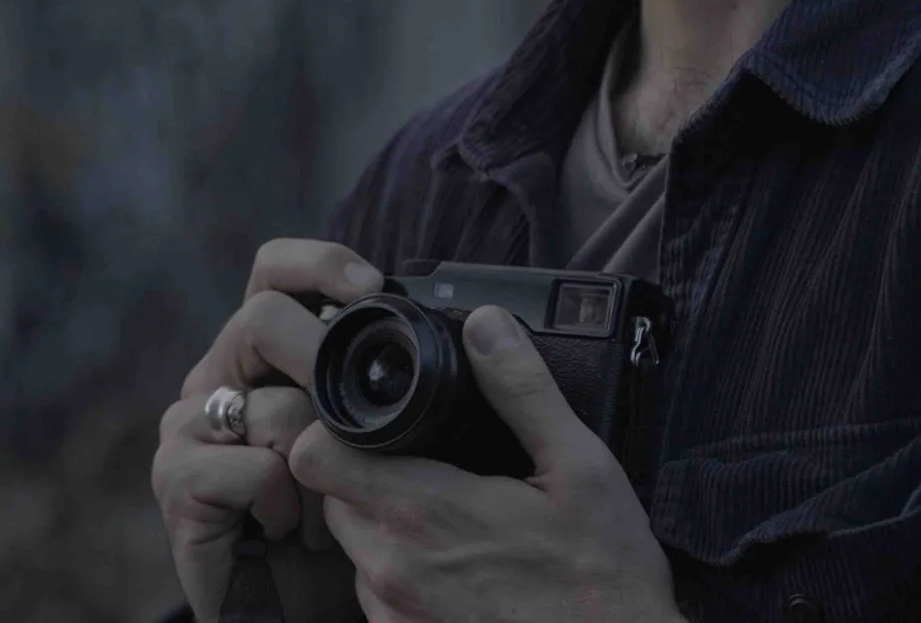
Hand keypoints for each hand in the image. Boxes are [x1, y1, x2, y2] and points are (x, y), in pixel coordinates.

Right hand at [152, 238, 383, 621]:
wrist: (298, 606)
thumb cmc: (342, 517)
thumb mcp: (375, 437)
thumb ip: (378, 382)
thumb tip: (443, 330)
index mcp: (263, 352)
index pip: (275, 272)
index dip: (320, 264)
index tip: (372, 285)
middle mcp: (219, 376)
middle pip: (262, 319)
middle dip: (323, 362)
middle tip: (360, 422)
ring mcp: (189, 426)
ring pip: (269, 405)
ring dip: (319, 462)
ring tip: (332, 508)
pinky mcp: (176, 481)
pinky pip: (253, 468)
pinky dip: (288, 503)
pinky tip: (292, 529)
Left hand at [289, 305, 683, 622]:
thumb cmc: (604, 580)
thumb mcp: (581, 468)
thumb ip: (523, 391)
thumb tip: (486, 326)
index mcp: (426, 513)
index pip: (316, 456)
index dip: (334, 427)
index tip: (371, 419)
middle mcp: (393, 570)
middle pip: (333, 497)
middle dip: (368, 472)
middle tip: (430, 464)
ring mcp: (395, 616)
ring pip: (355, 548)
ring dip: (387, 527)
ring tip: (455, 522)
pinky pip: (379, 598)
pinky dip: (405, 577)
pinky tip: (464, 570)